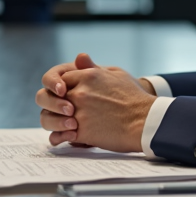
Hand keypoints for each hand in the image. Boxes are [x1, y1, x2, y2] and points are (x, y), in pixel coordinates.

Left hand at [36, 53, 154, 151]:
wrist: (145, 121)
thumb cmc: (135, 97)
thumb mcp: (116, 74)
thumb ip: (93, 68)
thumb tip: (79, 57)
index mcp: (87, 76)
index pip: (61, 79)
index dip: (62, 88)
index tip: (66, 95)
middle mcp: (79, 92)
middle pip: (50, 97)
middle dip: (52, 104)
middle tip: (60, 111)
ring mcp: (78, 112)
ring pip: (50, 117)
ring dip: (53, 122)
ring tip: (62, 126)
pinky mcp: (81, 131)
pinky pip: (59, 135)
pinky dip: (59, 138)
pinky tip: (62, 138)